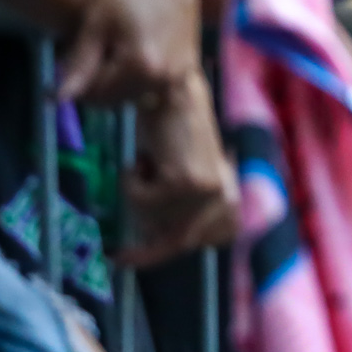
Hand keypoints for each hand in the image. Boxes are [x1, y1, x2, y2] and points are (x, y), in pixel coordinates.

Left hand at [57, 0, 204, 104]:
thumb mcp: (96, 24)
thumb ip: (80, 65)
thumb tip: (58, 100)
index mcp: (141, 66)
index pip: (97, 95)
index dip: (73, 89)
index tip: (54, 83)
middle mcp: (165, 76)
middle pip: (117, 99)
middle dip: (95, 87)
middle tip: (78, 65)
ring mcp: (181, 71)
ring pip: (136, 94)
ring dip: (116, 83)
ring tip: (103, 56)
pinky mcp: (189, 63)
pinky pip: (156, 83)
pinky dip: (137, 77)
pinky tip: (127, 54)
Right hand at [116, 70, 237, 267]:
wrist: (173, 92)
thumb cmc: (173, 132)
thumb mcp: (185, 176)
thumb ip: (184, 210)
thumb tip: (167, 244)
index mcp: (232, 195)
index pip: (217, 239)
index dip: (176, 251)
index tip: (145, 258)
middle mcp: (225, 198)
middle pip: (179, 242)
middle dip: (147, 253)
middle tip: (119, 257)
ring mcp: (205, 193)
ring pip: (152, 222)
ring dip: (137, 199)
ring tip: (147, 166)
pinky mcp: (181, 184)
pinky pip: (139, 201)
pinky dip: (131, 182)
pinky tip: (144, 159)